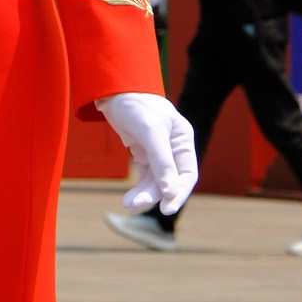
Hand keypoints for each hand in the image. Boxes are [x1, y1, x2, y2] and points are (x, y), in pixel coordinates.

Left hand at [98, 91, 197, 215]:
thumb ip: (162, 161)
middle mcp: (174, 148)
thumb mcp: (151, 131)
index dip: (179, 193)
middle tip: (136, 206)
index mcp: (183, 140)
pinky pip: (145, 178)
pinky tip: (129, 200)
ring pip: (155, 183)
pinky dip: (138, 189)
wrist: (113, 92)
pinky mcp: (144, 155)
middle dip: (155, 195)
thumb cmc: (136, 105)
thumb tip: (170, 191)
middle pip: (170, 181)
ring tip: (129, 205)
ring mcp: (158, 153)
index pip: (187, 174)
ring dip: (144, 195)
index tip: (167, 209)